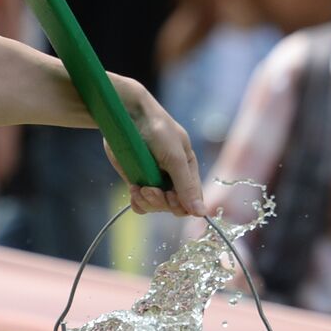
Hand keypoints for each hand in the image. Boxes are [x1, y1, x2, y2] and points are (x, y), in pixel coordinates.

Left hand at [106, 79, 205, 217]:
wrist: (129, 117)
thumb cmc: (158, 131)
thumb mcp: (176, 158)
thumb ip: (186, 186)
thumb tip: (202, 213)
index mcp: (188, 171)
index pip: (191, 201)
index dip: (181, 205)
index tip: (170, 196)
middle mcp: (172, 179)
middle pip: (172, 207)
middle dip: (161, 202)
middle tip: (149, 189)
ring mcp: (154, 181)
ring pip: (155, 207)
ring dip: (147, 201)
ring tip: (139, 188)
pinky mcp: (136, 181)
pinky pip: (140, 203)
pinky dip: (137, 201)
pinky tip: (133, 190)